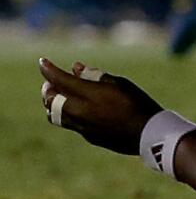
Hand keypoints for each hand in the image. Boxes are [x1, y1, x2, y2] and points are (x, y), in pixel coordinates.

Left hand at [39, 58, 162, 155]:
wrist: (148, 134)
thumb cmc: (138, 103)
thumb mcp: (120, 83)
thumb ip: (95, 76)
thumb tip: (77, 67)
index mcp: (90, 95)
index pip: (61, 80)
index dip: (49, 70)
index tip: (42, 62)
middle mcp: (81, 111)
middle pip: (51, 100)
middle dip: (48, 89)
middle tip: (50, 82)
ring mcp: (83, 126)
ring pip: (54, 115)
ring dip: (52, 104)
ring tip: (59, 96)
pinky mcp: (88, 136)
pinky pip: (68, 123)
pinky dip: (66, 113)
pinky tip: (77, 109)